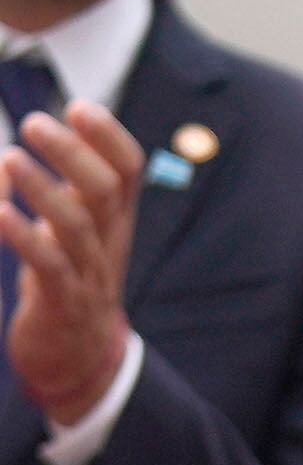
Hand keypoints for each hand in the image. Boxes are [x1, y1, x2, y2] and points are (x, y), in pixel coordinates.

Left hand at [1, 98, 143, 426]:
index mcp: (113, 221)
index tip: (79, 107)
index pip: (128, 170)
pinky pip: (47, 265)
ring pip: (76, 225)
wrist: (78, 357)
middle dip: (72, 153)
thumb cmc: (67, 281)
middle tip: (34, 122)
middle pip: (104, 190)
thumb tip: (24, 147)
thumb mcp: (72, 231)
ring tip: (9, 158)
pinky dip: (22, 235)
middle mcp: (107, 242)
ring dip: (43, 189)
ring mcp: (87, 273)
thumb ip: (61, 191)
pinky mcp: (61, 301)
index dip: (108, 137)